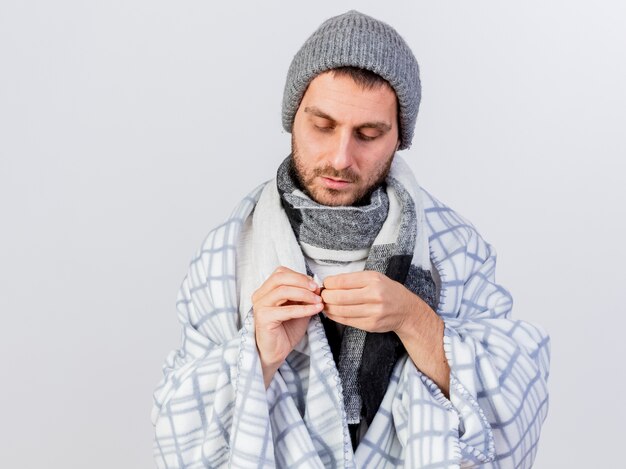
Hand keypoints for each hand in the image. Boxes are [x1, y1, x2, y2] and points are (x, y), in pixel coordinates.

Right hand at [252, 266, 322, 387]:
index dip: (300, 276)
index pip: (281, 272)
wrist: (276, 353)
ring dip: (304, 294)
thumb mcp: (299, 309)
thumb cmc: (286, 330)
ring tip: (318, 301)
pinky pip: (286, 310)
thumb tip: (317, 287)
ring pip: (283, 290)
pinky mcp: (264, 318)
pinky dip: (304, 308)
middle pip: (280, 277)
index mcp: (266, 290)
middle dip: (301, 281)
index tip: (315, 285)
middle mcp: (260, 295)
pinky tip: (316, 310)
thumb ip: (305, 297)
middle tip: (317, 289)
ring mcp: (260, 306)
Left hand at [321, 270, 420, 333]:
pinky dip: (335, 317)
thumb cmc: (387, 290)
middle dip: (326, 296)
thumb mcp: (374, 277)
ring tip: (324, 304)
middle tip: (322, 295)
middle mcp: (374, 295)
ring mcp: (373, 312)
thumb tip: (329, 283)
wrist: (406, 310)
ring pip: (342, 311)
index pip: (343, 281)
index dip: (329, 283)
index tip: (325, 284)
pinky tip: (331, 312)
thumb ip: (354, 279)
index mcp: (373, 280)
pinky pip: (347, 321)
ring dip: (328, 308)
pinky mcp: (371, 325)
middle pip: (340, 297)